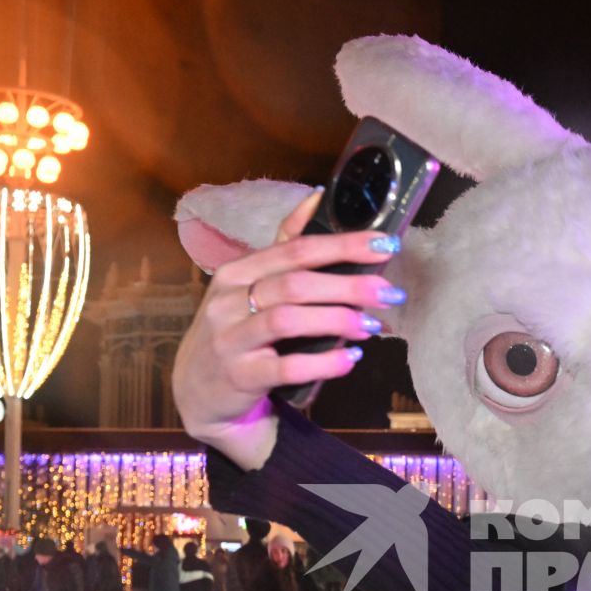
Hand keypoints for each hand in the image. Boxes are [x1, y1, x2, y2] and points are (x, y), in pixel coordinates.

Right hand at [172, 191, 403, 470]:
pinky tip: (349, 359)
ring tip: (371, 326)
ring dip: (337, 320)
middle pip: (295, 283)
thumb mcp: (250, 286)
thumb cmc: (238, 333)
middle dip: (348, 285)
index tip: (385, 245)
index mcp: (238, 272)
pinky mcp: (239, 376)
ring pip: (288, 320)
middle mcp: (229, 300)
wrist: (201, 393)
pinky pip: (286, 368)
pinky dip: (323, 362)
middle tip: (389, 293)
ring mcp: (231, 339)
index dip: (343, 245)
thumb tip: (319, 197)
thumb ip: (285, 246)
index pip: (295, 249)